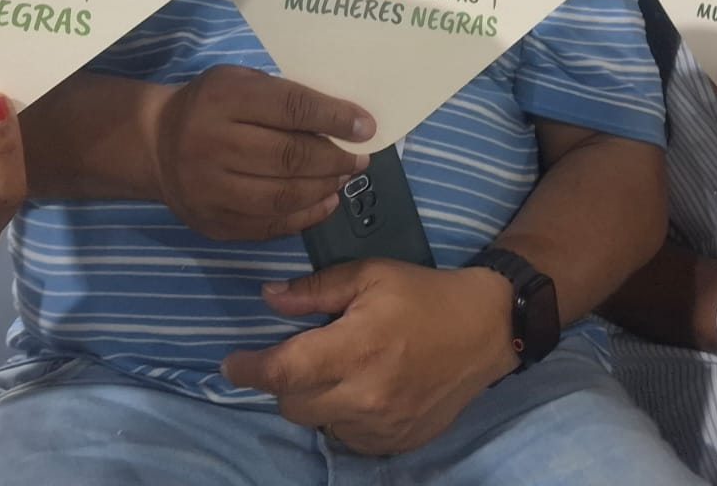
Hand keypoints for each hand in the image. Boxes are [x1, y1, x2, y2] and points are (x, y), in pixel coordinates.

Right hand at [153, 66, 375, 240]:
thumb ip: (284, 96)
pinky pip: (268, 225)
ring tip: (343, 179)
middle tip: (360, 159)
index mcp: (223, 98)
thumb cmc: (210, 104)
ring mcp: (209, 189)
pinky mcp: (212, 222)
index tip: (366, 127)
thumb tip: (346, 120)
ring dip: (324, 188)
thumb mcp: (240, 81)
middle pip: (290, 156)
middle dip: (335, 159)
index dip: (335, 118)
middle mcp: (212, 144)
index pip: (291, 108)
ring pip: (282, 196)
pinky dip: (304, 216)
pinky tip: (323, 202)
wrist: (154, 144)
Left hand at [221, 261, 514, 454]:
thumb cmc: (422, 294)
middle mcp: (365, 395)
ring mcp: (381, 425)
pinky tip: (361, 389)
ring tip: (340, 369)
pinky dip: (342, 416)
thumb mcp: (369, 275)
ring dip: (315, 398)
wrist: (484, 330)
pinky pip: (346, 437)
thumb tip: (268, 297)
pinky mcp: (395, 442)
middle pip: (291, 404)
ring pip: (317, 423)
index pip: (282, 373)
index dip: (248, 370)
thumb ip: (315, 290)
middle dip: (285, 380)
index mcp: (356, 348)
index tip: (232, 363)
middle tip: (301, 354)